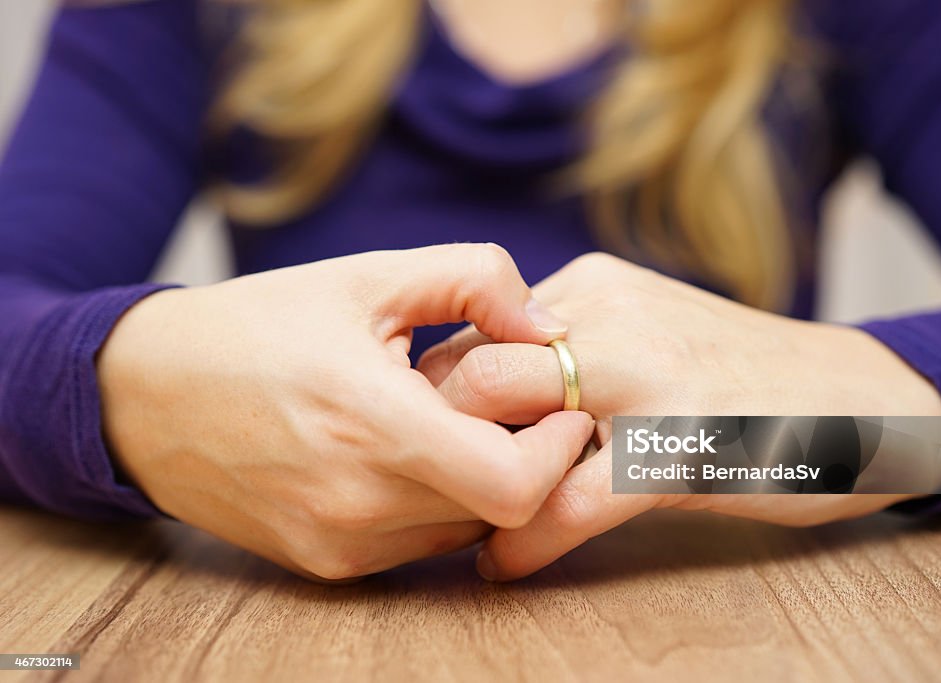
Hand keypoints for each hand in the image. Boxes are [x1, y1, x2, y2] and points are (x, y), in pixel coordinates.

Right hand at [97, 244, 593, 580]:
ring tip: (458, 425)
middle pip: (500, 510)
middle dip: (529, 459)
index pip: (513, 484)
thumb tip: (551, 330)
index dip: (557, 450)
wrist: (145, 396)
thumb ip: (475, 282)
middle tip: (519, 408)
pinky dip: (440, 504)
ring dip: (485, 484)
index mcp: (370, 420)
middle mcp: (356, 500)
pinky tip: (415, 455)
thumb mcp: (367, 275)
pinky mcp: (326, 564)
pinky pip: (420, 544)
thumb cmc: (259, 326)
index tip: (561, 408)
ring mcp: (339, 543)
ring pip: (465, 530)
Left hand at [418, 253, 940, 579]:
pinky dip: (525, 542)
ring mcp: (650, 379)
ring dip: (472, 490)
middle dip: (438, 436)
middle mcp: (614, 318)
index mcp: (596, 287)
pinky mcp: (684, 446)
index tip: (428, 438)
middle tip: (433, 486)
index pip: (477, 328)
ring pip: (512, 426)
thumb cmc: (740, 377)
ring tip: (462, 529)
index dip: (442, 392)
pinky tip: (507, 564)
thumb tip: (483, 382)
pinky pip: (571, 501)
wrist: (863, 399)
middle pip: (474, 368)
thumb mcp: (651, 328)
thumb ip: (574, 343)